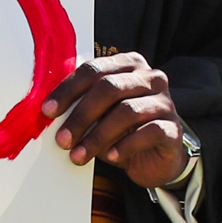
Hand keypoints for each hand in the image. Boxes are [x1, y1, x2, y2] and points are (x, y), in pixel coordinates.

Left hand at [39, 54, 192, 189]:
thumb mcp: (98, 114)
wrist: (154, 158)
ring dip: (97, 136)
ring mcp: (165, 101)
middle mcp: (150, 77)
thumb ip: (80, 105)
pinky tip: (111, 157)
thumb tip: (47, 112)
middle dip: (81, 115)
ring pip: (127, 111)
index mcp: (128, 64)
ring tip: (78, 155)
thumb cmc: (121, 130)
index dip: (67, 90)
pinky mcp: (174, 128)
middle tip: (62, 140)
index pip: (93, 69)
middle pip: (109, 88)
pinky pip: (149, 132)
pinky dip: (126, 145)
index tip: (47, 112)